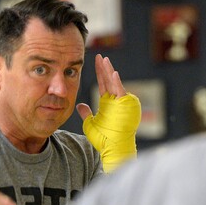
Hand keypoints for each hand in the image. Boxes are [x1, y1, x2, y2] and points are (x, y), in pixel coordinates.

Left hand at [76, 54, 140, 172]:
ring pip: (114, 84)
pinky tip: (112, 73)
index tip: (96, 61)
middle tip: (100, 56)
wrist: (113, 148)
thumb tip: (79, 105)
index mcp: (108, 103)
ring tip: (104, 60)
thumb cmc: (104, 139)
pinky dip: (117, 83)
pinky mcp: (126, 106)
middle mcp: (116, 101)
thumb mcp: (90, 124)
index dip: (100, 73)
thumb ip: (86, 113)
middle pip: (108, 81)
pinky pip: (121, 92)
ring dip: (109, 72)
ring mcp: (121, 102)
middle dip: (104, 68)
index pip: (103, 84)